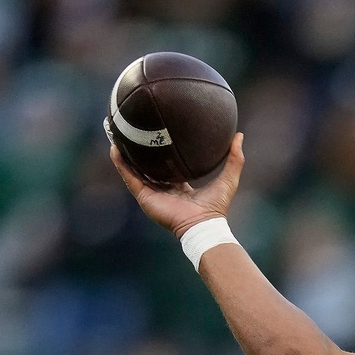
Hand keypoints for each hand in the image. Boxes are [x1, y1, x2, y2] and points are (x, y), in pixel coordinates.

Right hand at [110, 132, 244, 238]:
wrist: (203, 225)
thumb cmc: (216, 207)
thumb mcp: (228, 178)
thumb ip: (234, 158)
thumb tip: (239, 135)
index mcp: (179, 186)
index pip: (167, 166)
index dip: (162, 152)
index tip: (158, 134)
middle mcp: (163, 189)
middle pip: (147, 166)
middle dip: (139, 150)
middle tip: (132, 129)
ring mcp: (152, 193)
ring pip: (134, 170)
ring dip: (124, 153)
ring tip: (116, 133)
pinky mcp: (144, 197)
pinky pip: (129, 177)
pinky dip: (121, 164)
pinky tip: (114, 148)